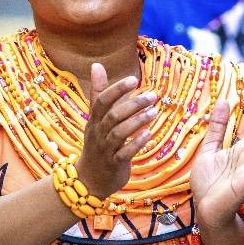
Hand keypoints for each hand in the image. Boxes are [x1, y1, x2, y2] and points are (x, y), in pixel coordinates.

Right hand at [75, 63, 156, 200]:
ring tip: (154, 113)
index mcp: (94, 120)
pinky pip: (124, 153)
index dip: (116, 90)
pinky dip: (137, 143)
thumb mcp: (95, 118)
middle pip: (113, 116)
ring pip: (119, 133)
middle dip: (133, 105)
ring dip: (137, 122)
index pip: (102, 101)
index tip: (133, 80)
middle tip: (152, 96)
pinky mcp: (114, 164)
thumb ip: (99, 93)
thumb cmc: (96, 144)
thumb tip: (96, 65)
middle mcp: (98, 133)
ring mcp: (105, 149)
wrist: (89, 179)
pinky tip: (149, 135)